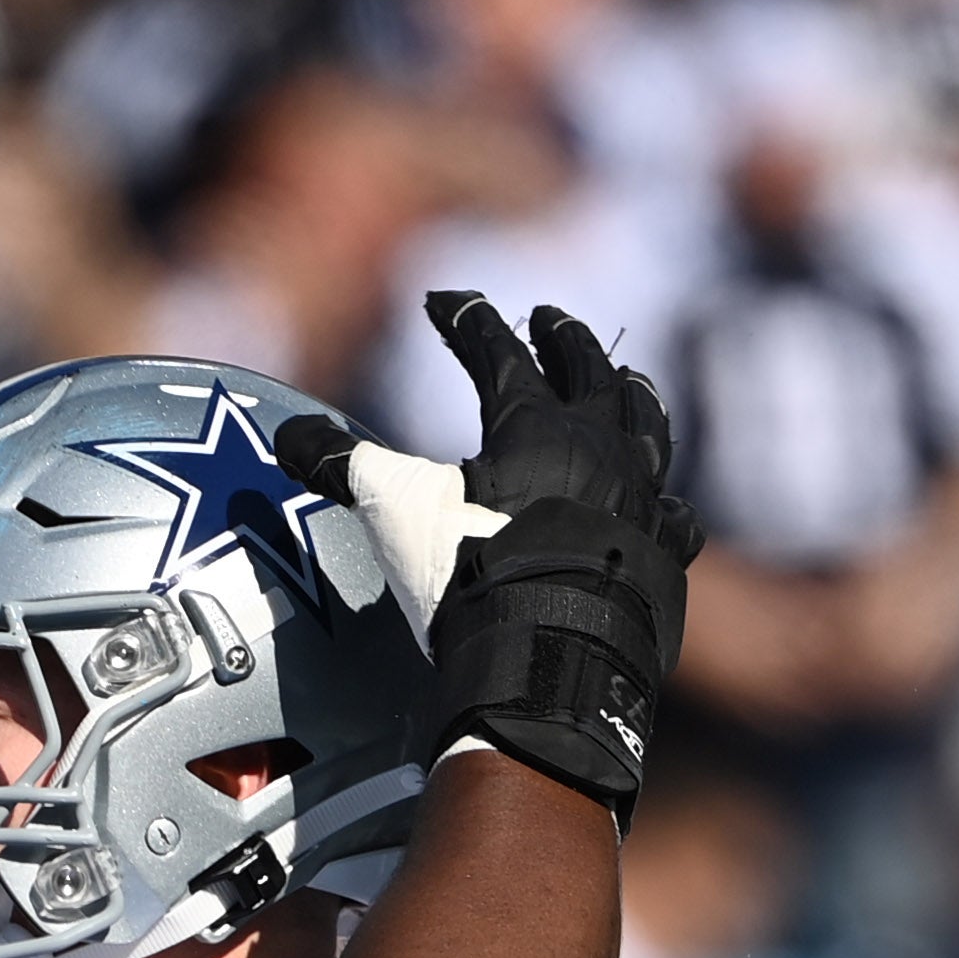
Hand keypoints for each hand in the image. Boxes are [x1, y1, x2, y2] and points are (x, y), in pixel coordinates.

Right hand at [275, 293, 698, 815]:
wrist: (550, 656)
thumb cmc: (471, 574)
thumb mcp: (395, 512)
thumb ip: (343, 467)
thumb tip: (286, 435)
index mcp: (535, 425)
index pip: (496, 352)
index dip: (464, 321)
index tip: (443, 301)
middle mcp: (600, 446)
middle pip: (587, 372)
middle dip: (563, 338)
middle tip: (550, 318)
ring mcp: (640, 498)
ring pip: (646, 427)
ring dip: (630, 396)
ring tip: (624, 379)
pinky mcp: (660, 553)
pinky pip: (672, 513)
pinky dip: (663, 500)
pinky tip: (663, 501)